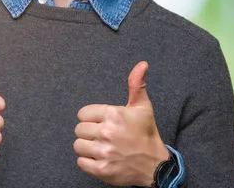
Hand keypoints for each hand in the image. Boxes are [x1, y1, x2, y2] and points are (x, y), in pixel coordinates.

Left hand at [74, 61, 168, 185]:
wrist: (155, 165)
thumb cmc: (146, 133)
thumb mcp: (143, 107)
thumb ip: (136, 84)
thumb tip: (142, 63)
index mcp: (114, 114)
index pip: (83, 114)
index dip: (91, 118)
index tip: (102, 122)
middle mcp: (107, 132)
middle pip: (79, 129)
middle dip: (89, 132)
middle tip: (103, 136)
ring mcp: (104, 152)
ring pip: (78, 145)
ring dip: (88, 147)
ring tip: (102, 147)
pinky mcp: (101, 169)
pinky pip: (80, 162)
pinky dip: (88, 162)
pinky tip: (101, 158)